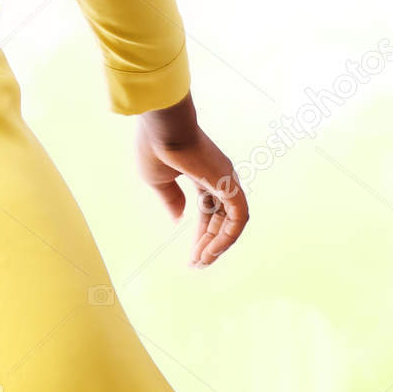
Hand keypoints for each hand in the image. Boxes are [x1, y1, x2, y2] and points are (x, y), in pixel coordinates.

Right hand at [133, 93, 249, 266]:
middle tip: (197, 264)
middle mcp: (219, 178)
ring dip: (218, 245)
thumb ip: (170, 200)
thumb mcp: (156, 180)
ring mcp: (227, 181)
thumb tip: (178, 220)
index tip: (192, 255)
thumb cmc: (155, 147)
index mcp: (202, 174)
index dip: (201, 233)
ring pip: (231, 222)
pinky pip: (237, 219)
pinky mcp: (231, 185)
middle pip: (220, 219)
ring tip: (202, 263)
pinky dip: (227, 238)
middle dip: (209, 244)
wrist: (163, 127)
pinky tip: (211, 252)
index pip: (208, 210)